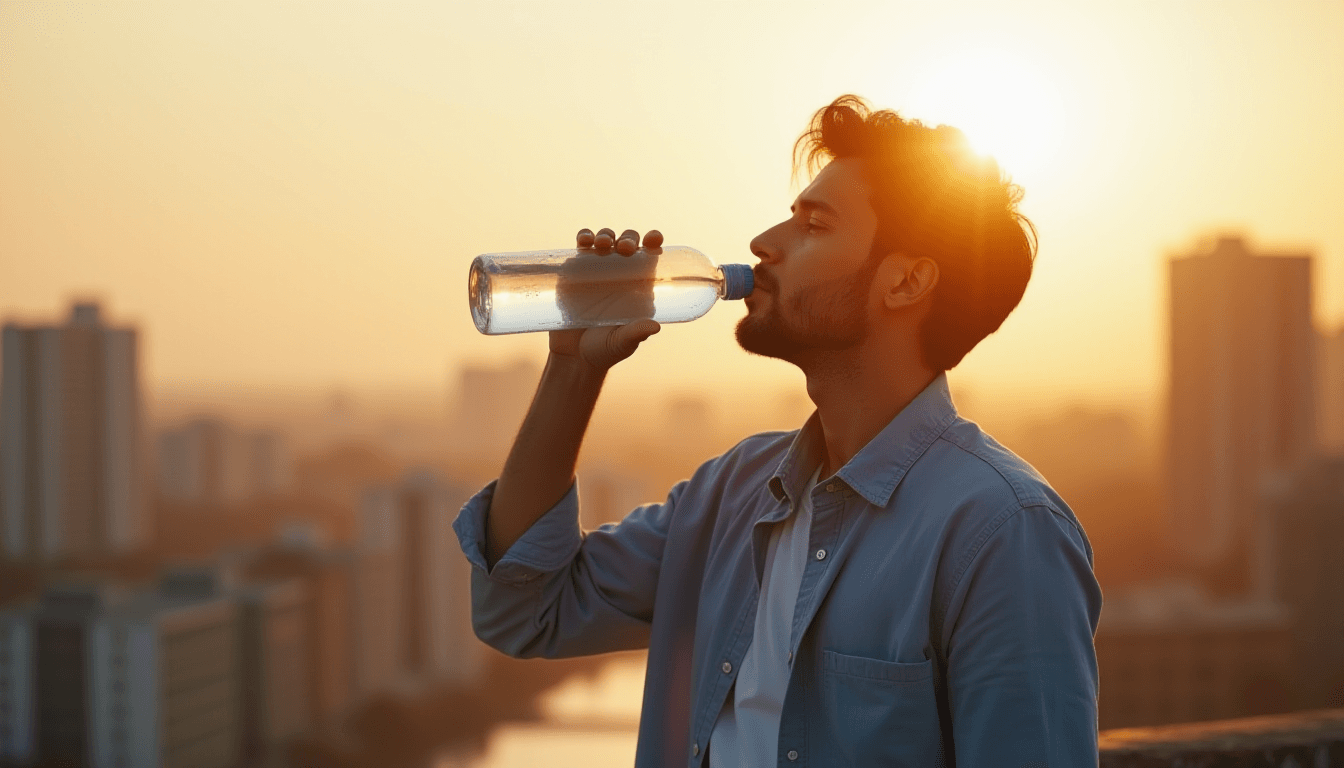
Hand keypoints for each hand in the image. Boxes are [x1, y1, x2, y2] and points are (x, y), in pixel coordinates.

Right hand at [550, 228, 664, 369]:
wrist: (573, 357)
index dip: (654, 242)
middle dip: (629, 238)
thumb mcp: (622, 343)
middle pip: (628, 244)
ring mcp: (597, 271)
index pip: (650, 258)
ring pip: (605, 240)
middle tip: (625, 249)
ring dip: (606, 235)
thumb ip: (635, 334)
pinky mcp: (575, 272)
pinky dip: (584, 237)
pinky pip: (581, 248)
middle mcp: (620, 275)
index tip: (654, 238)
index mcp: (639, 286)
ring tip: (602, 244)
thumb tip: (655, 327)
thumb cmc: (604, 351)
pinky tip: (584, 240)